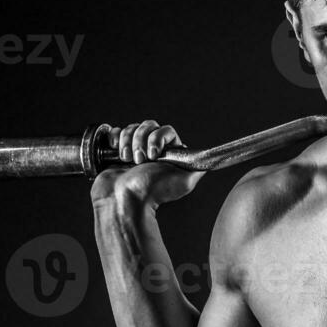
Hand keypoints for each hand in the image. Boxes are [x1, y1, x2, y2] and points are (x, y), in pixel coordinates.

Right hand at [90, 120, 206, 210]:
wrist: (124, 201)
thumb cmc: (152, 193)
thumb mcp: (185, 182)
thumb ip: (198, 168)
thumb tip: (211, 159)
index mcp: (168, 154)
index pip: (166, 131)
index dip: (158, 137)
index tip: (154, 154)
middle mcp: (152, 150)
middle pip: (148, 126)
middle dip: (141, 140)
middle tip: (140, 160)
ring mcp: (133, 149)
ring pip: (132, 128)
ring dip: (128, 142)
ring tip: (128, 161)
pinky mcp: (116, 151)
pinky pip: (116, 131)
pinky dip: (115, 138)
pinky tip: (116, 151)